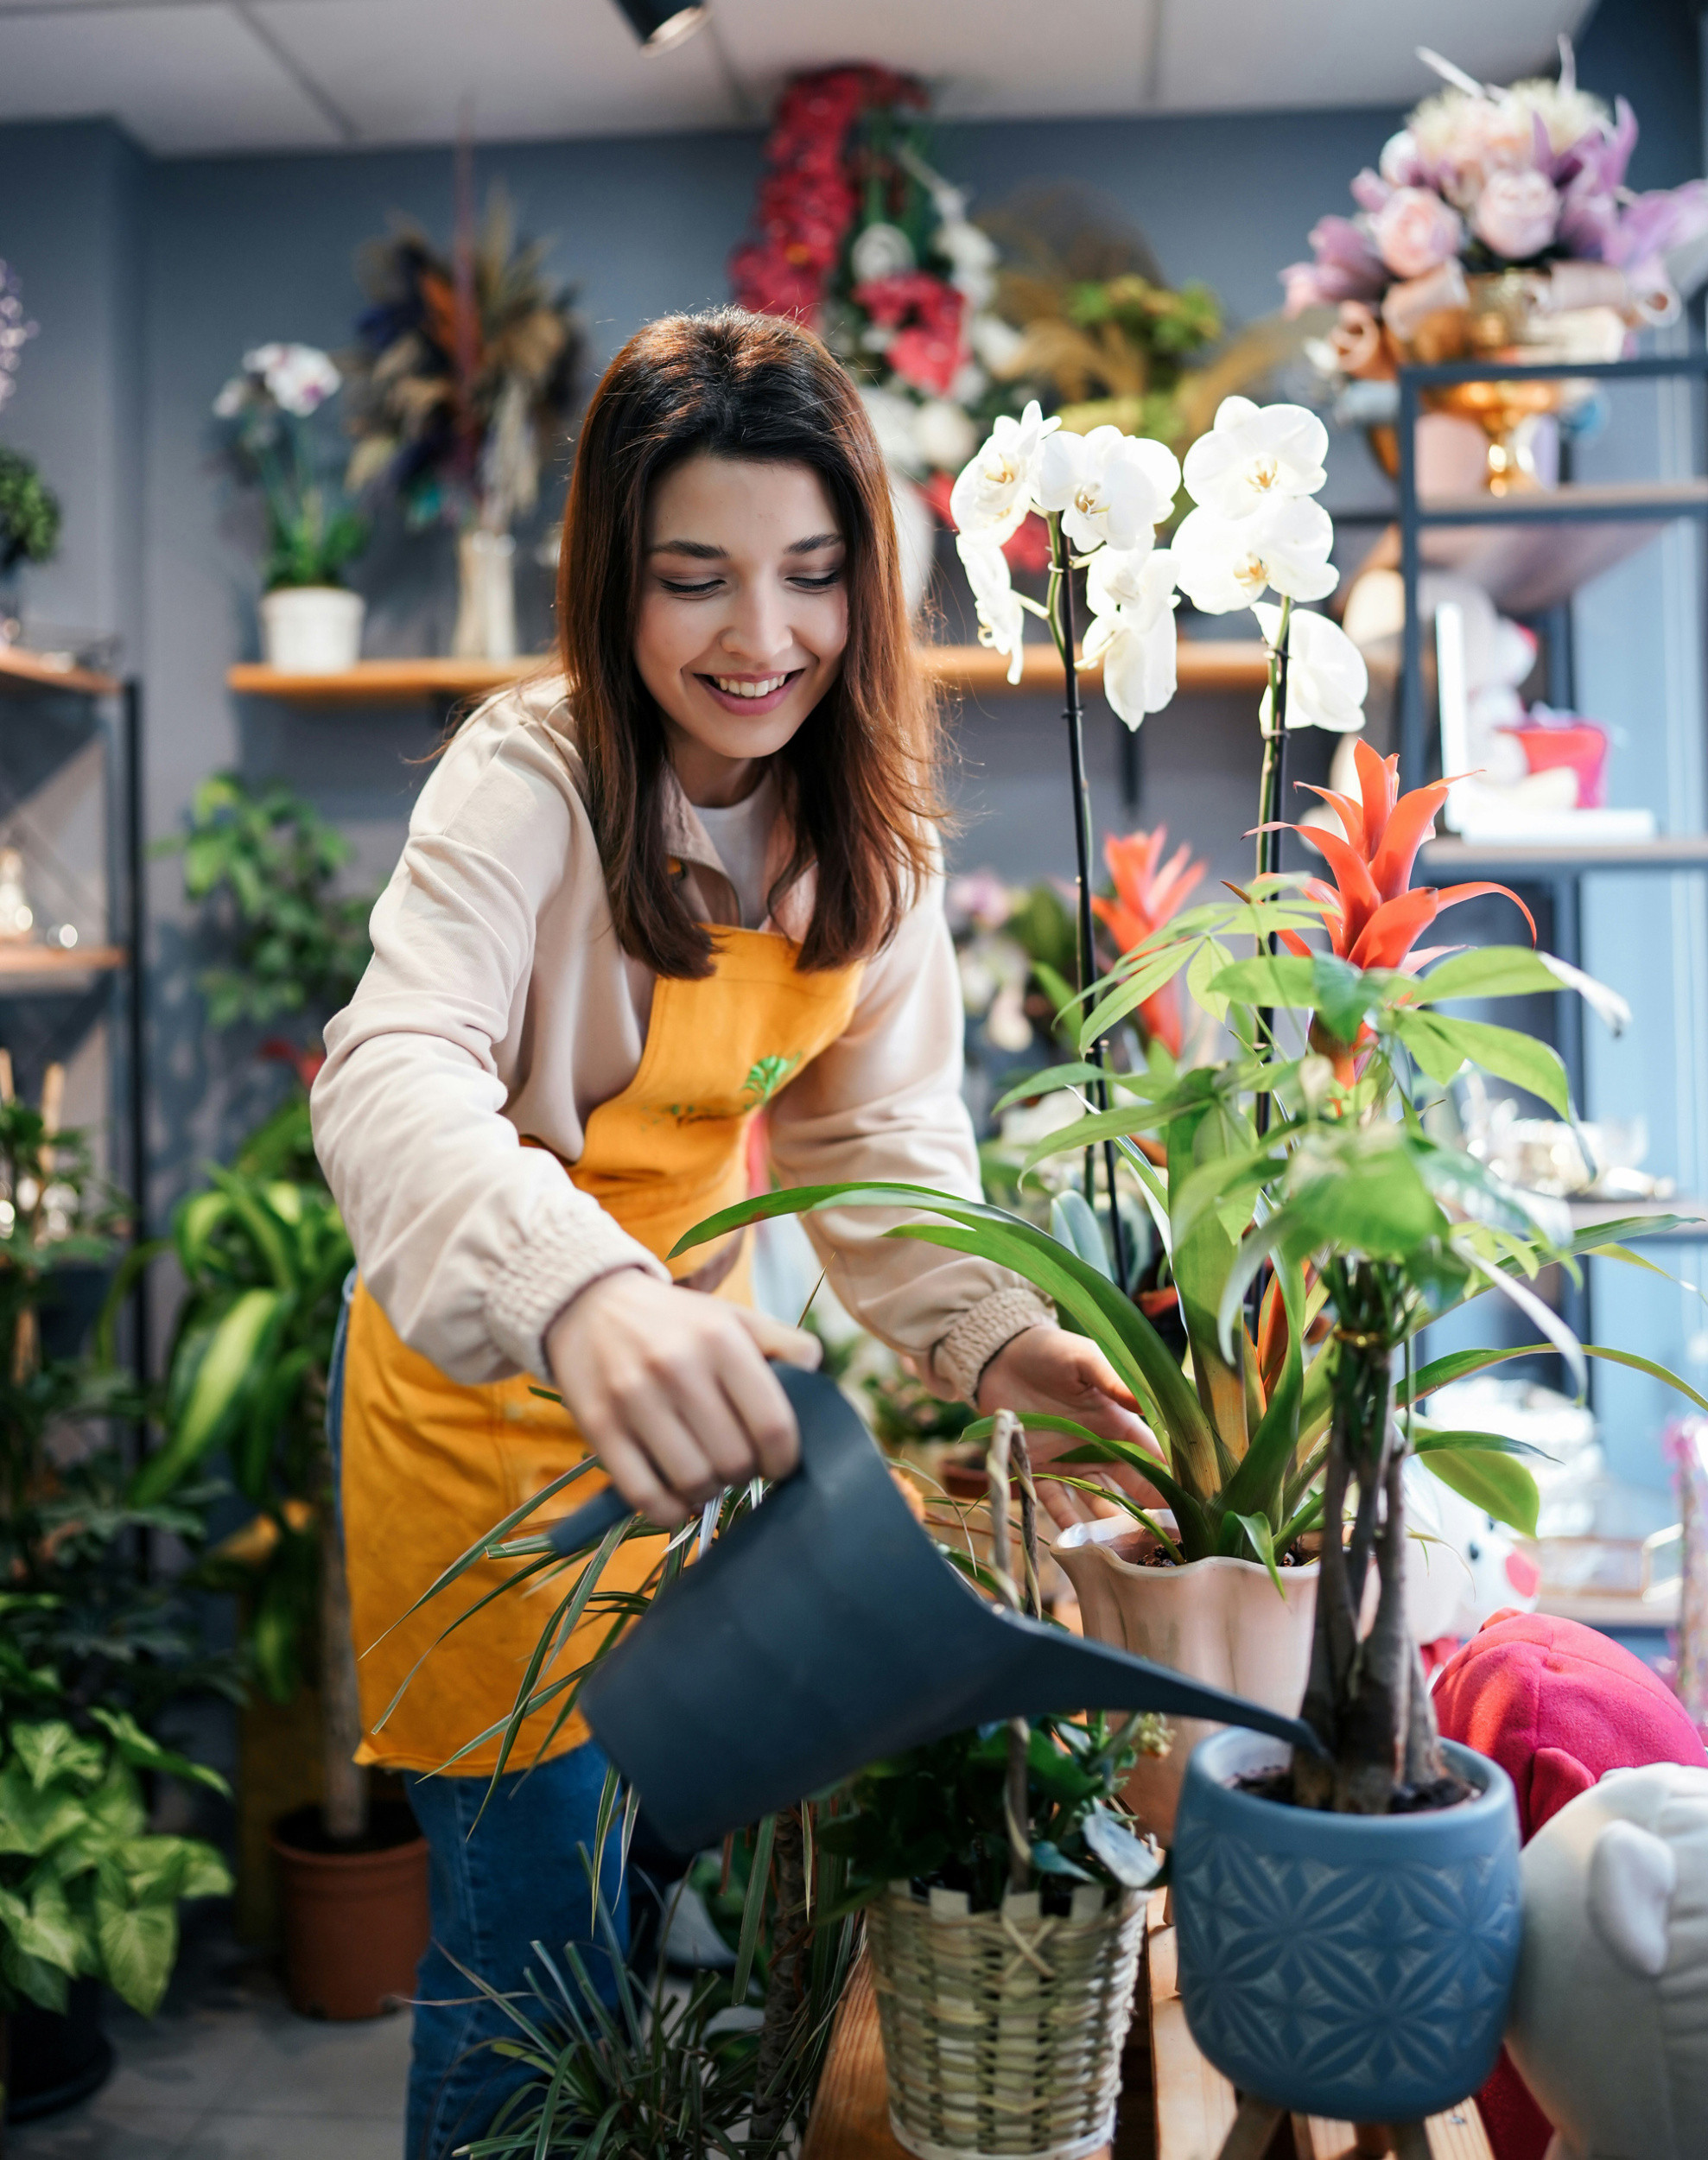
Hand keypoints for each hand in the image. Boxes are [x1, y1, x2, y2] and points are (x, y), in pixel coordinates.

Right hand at [546, 1272, 820, 1527]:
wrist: (588, 1304)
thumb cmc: (677, 1321)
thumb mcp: (734, 1317)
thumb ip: (786, 1345)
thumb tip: (819, 1386)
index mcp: (720, 1339)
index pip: (774, 1425)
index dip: (785, 1459)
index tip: (779, 1463)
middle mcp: (677, 1367)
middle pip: (735, 1461)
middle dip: (746, 1473)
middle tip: (739, 1463)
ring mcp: (633, 1398)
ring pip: (693, 1482)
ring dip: (709, 1491)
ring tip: (708, 1473)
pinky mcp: (598, 1427)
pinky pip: (645, 1497)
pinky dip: (669, 1511)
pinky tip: (677, 1496)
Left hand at [975, 1324, 1167, 1533]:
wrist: (1000, 1356)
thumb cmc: (1049, 1350)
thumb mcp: (1083, 1359)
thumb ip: (1110, 1380)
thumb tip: (1142, 1402)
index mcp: (1115, 1421)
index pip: (1149, 1454)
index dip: (1166, 1477)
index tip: (1185, 1504)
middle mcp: (1097, 1446)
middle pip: (1128, 1484)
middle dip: (1146, 1509)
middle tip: (1165, 1537)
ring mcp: (1069, 1461)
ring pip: (1095, 1499)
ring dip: (1108, 1522)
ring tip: (1123, 1548)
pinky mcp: (1038, 1467)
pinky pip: (1054, 1500)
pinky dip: (1065, 1520)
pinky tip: (1077, 1543)